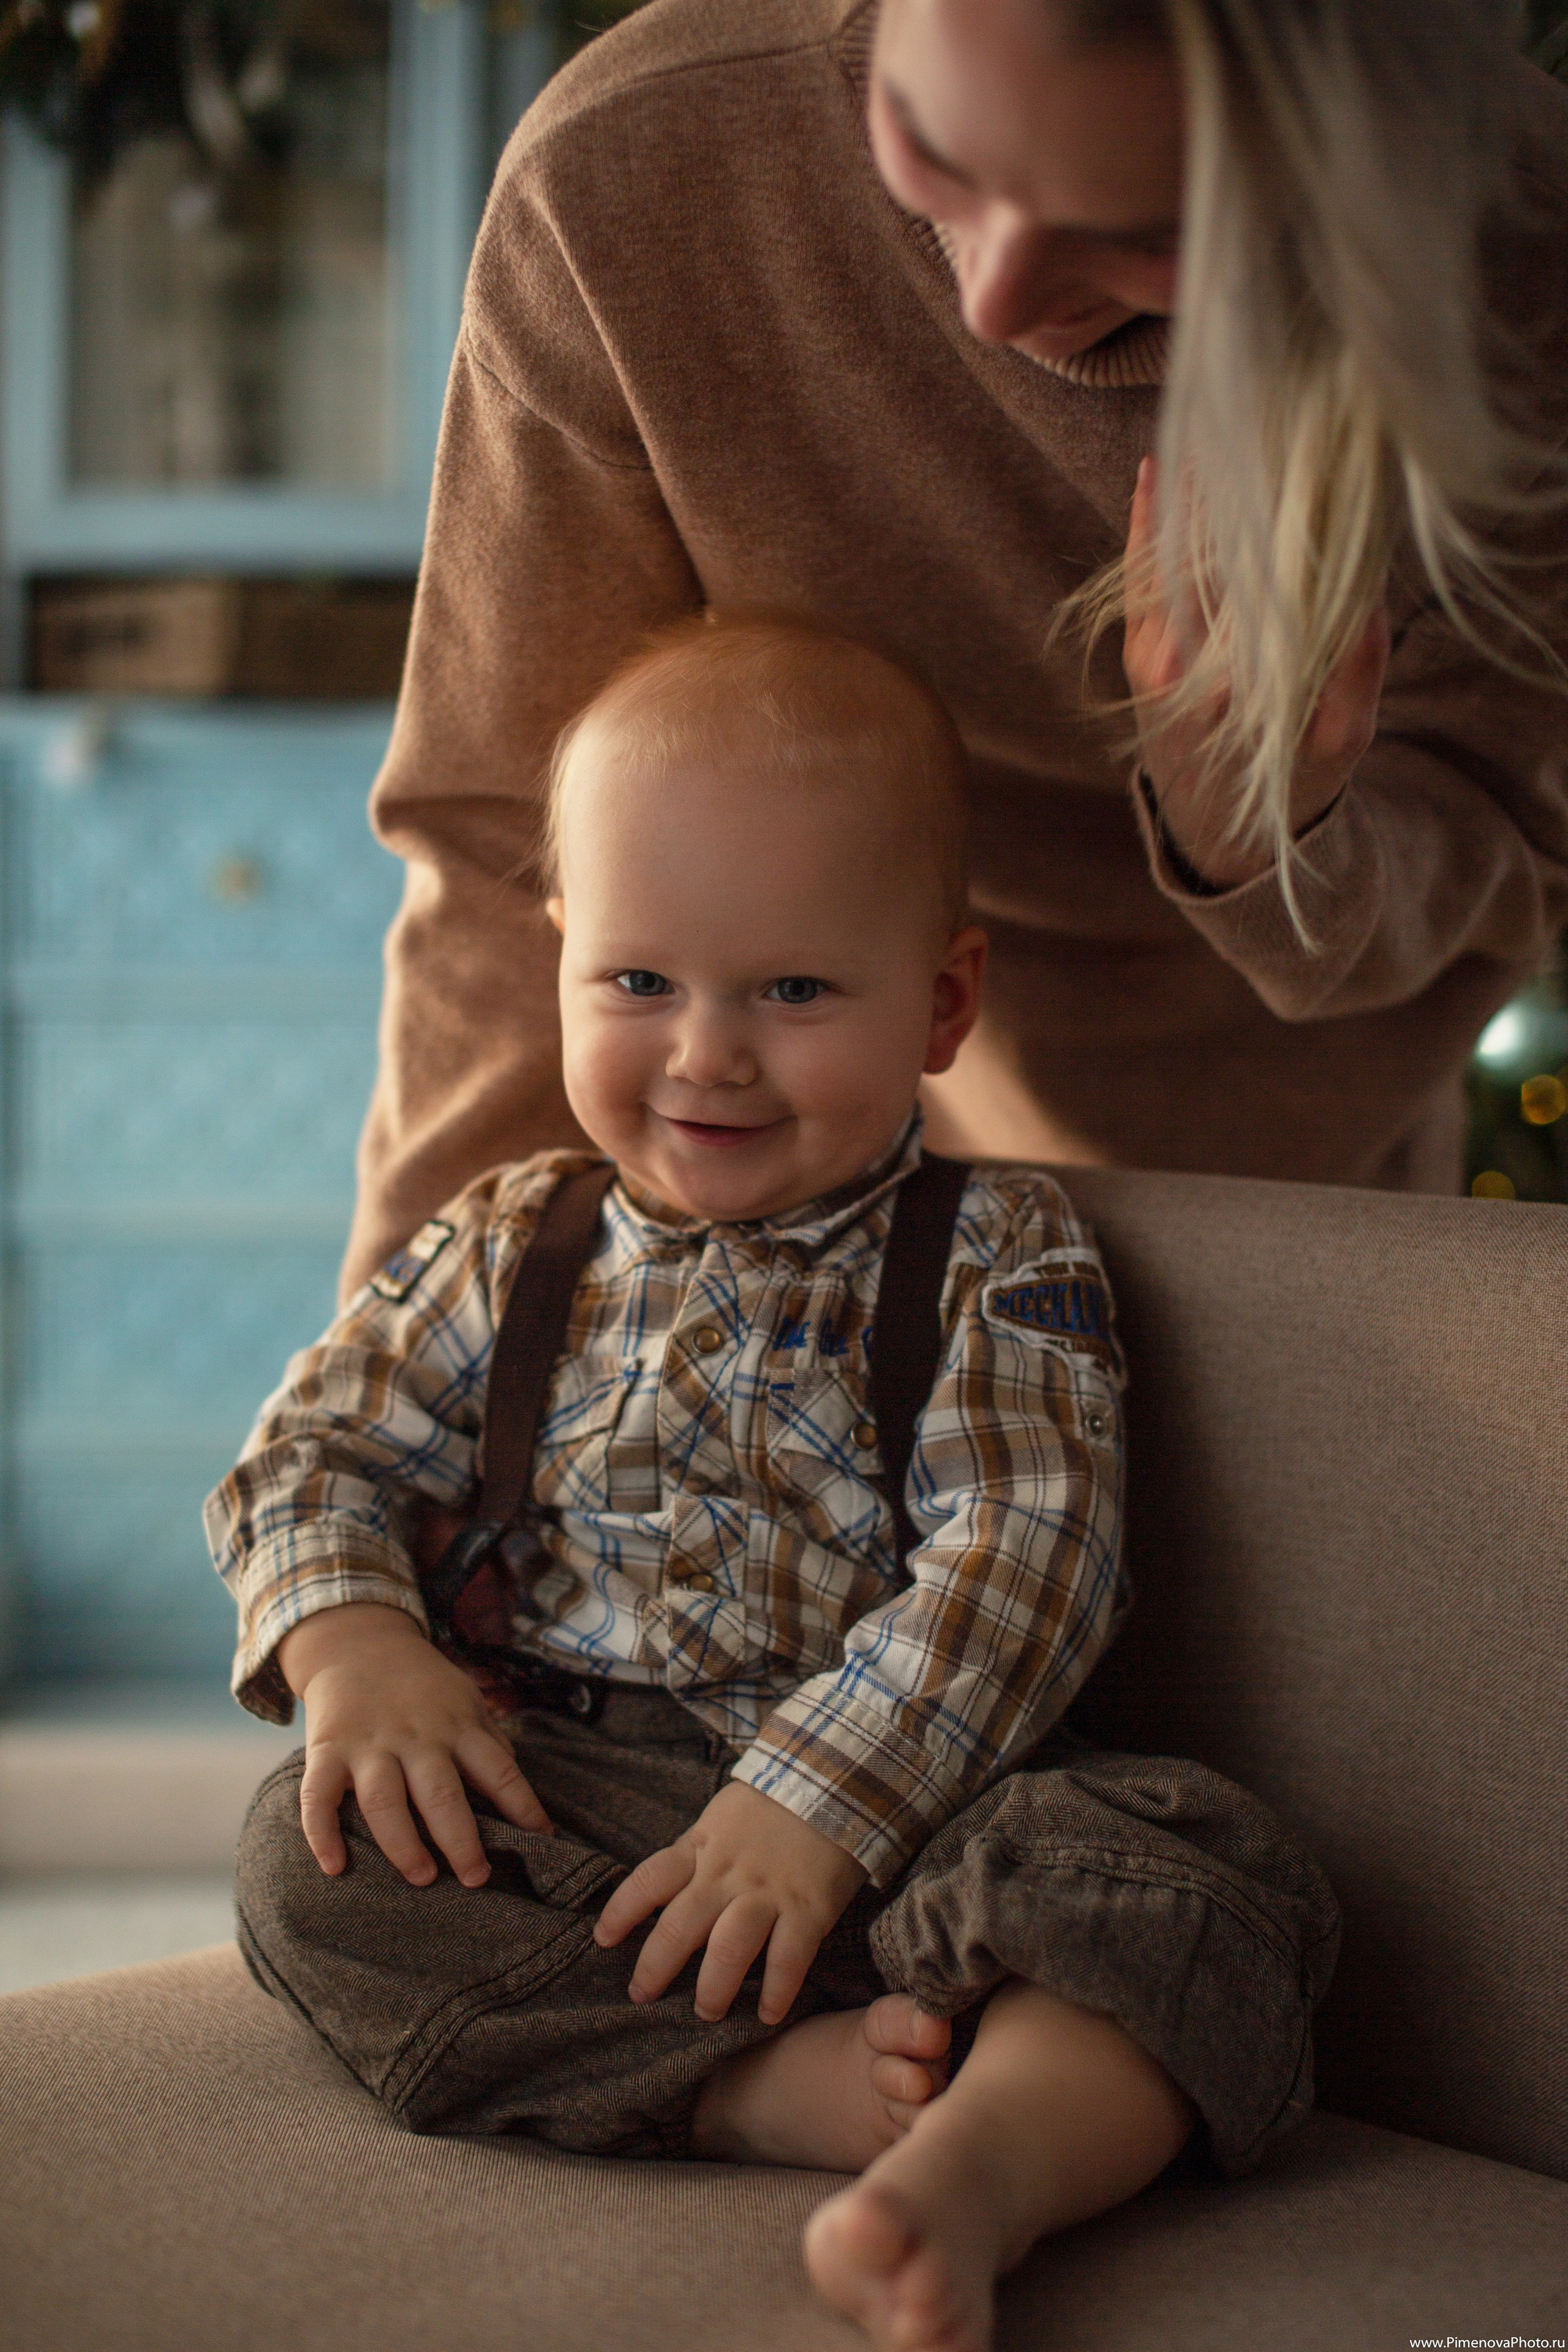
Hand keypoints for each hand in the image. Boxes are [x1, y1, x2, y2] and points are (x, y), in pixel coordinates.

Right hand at [277, 1600, 551, 1887]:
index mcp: (457, 1727)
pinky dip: (322, 1834)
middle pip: (441, 1793)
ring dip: (403, 1844)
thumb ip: (488, 1743)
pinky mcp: (326, 1750)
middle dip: (461, 1840)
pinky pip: (318, 1797)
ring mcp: (368, 1745)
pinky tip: (335, 1868)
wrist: (358, 1642)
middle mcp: (415, 1738)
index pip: (498, 1770)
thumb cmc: (422, 1685)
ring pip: (384, 1801)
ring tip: (422, 1878)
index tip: (541, 1841)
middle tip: (477, 1879)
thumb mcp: (465, 1700)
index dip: (522, 1806)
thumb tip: (517, 1794)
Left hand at [593, 1781, 866, 2025]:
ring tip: (706, 2013)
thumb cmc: (770, 1807)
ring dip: (713, 1989)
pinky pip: (788, 1959)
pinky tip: (769, 2015)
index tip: (602, 1939)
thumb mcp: (720, 1819)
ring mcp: (767, 1893)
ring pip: (729, 1949)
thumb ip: (695, 1856)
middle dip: (655, 1968)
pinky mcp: (808, 1908)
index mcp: (701, 1847)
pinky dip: (777, 1991)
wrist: (833, 1782)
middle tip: (642, 1996)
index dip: (621, 1911)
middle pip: (679, 1926)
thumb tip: (665, 1896)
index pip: (649, 1880)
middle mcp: (727, 1874)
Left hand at [1122, 455, 1390, 887]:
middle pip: (1207, 549)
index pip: (1252, 569)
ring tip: (1223, 416)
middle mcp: (1175, 661)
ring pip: (1170, 552)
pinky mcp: (1137, 649)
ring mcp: (1149, 653)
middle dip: (1238, 482)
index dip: (1279, 506)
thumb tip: (1364, 584)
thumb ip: (1356, 667)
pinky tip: (1160, 468)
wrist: (1219, 833)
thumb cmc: (1291, 783)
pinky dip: (1150, 520)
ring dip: (1195, 487)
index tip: (1304, 449)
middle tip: (1268, 409)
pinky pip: (1141, 572)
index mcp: (1227, 681)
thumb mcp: (1342, 738)